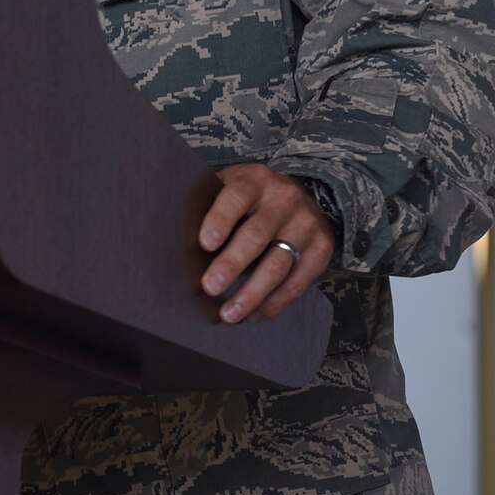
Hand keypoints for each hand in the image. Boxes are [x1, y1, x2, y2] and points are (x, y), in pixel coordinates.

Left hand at [198, 164, 335, 323]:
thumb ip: (210, 203)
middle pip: (256, 236)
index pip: (236, 197)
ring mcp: (306, 224)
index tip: (204, 244)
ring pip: (277, 265)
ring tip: (230, 313)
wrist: (304, 194)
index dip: (220, 220)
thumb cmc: (252, 197)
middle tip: (210, 287)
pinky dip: (274, 303)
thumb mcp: (233, 185)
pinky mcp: (321, 248)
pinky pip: (297, 282)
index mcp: (255, 180)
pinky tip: (254, 314)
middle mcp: (284, 199)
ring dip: (251, 294)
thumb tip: (173, 237)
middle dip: (231, 265)